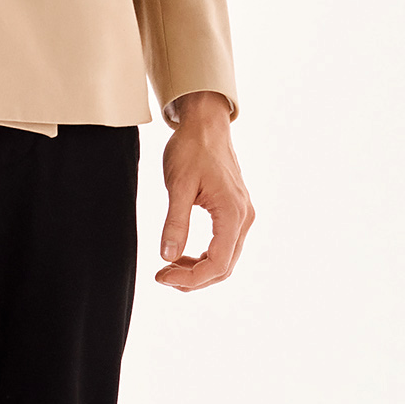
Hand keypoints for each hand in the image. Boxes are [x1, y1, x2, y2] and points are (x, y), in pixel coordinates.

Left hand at [155, 91, 253, 291]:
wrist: (206, 125)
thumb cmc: (192, 149)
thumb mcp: (178, 185)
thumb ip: (175, 223)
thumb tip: (167, 257)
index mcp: (232, 212)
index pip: (218, 264)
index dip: (190, 278)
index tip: (161, 275)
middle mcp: (244, 217)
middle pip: (224, 267)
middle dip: (193, 278)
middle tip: (161, 275)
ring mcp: (242, 215)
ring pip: (226, 259)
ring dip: (198, 270)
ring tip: (169, 267)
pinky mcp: (236, 212)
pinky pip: (225, 246)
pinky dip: (205, 257)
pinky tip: (183, 255)